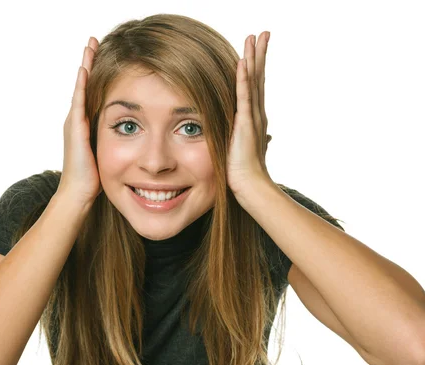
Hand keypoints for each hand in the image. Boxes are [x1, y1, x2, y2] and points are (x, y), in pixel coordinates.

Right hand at [57, 37, 102, 206]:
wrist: (78, 193)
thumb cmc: (93, 178)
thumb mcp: (109, 153)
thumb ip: (116, 139)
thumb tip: (135, 134)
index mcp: (84, 123)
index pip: (90, 91)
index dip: (95, 72)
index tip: (101, 53)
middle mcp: (76, 118)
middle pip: (83, 83)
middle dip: (89, 61)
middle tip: (93, 40)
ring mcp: (74, 122)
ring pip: (80, 86)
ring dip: (85, 65)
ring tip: (89, 45)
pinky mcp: (75, 128)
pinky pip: (79, 100)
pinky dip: (82, 83)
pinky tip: (86, 68)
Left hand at [226, 32, 273, 196]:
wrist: (249, 185)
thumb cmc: (247, 170)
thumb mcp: (252, 148)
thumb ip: (260, 137)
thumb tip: (270, 135)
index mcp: (255, 116)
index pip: (256, 84)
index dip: (257, 64)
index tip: (258, 45)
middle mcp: (257, 112)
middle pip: (259, 75)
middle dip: (260, 53)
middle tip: (263, 32)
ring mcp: (252, 116)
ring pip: (254, 81)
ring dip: (253, 58)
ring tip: (254, 37)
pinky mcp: (245, 123)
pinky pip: (244, 96)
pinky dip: (244, 79)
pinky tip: (242, 63)